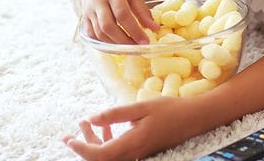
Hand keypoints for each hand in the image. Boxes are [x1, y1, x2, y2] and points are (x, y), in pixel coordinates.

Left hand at [61, 97, 202, 160]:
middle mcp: (134, 154)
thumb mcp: (141, 107)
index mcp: (132, 144)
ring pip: (109, 156)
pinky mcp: (141, 152)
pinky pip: (119, 152)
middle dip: (84, 145)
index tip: (68, 139)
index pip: (99, 155)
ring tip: (86, 123)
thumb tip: (91, 117)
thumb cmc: (170, 110)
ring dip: (95, 141)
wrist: (194, 119)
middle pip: (102, 158)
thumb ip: (115, 114)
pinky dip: (108, 141)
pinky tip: (107, 126)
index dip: (81, 149)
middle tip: (72, 131)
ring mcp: (138, 155)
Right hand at [81, 0, 157, 43]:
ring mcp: (88, 9)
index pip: (122, 14)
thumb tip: (154, 29)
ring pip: (99, 33)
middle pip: (108, 26)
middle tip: (137, 47)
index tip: (145, 41)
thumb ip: (142, 10)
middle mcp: (97, 0)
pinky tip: (115, 46)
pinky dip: (103, 44)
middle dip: (124, 41)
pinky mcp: (84, 17)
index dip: (134, 30)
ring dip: (114, 44)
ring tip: (128, 47)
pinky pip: (91, 35)